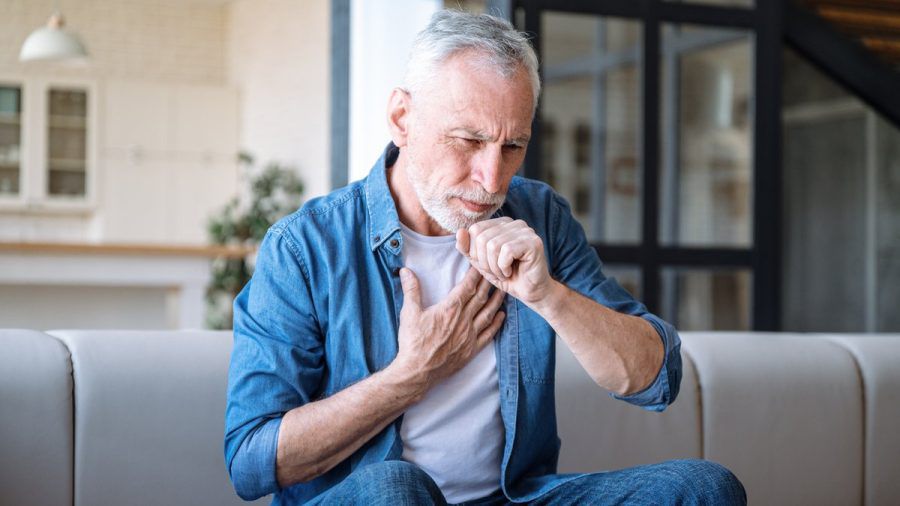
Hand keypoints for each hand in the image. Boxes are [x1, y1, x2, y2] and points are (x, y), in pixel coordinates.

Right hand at [391, 266, 505, 390]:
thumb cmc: (413, 342)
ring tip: (503, 290)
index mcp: (450, 309)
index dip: (475, 274)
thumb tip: (406, 271)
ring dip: (496, 301)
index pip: (467, 286)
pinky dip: (497, 324)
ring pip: (488, 313)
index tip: (480, 265)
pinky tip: (501, 316)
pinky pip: (488, 334)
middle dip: (489, 283)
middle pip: (481, 297)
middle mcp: (463, 320)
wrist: (417, 372)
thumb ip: (411, 290)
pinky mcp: (471, 350)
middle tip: (495, 272)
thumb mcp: (409, 313)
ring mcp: (469, 336)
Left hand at [456, 217, 551, 305]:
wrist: (529, 292)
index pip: (475, 229)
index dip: (475, 252)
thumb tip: (459, 232)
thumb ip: (467, 248)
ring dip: (494, 267)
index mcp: (501, 223)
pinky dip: (504, 267)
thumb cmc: (506, 276)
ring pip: (493, 245)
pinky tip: (511, 272)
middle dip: (484, 262)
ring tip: (504, 273)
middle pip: (482, 237)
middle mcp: (514, 223)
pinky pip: (506, 251)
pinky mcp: (533, 242)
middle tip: (496, 272)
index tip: (487, 265)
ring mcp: (525, 231)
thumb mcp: (480, 263)